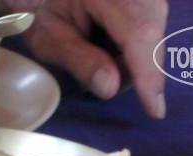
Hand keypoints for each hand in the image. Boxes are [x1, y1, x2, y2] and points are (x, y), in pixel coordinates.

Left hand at [0, 0, 168, 118]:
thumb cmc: (38, 7)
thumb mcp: (48, 38)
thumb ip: (79, 61)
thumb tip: (111, 87)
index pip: (140, 32)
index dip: (149, 72)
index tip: (154, 108)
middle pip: (151, 32)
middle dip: (133, 67)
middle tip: (101, 78)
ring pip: (152, 31)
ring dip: (130, 57)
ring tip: (96, 56)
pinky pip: (148, 25)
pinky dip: (129, 46)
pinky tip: (104, 45)